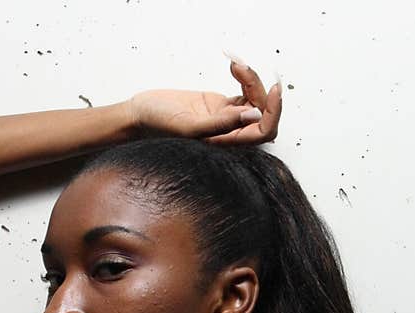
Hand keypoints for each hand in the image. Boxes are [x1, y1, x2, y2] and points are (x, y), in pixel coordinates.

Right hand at [128, 60, 281, 145]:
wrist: (141, 115)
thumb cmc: (158, 126)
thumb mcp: (189, 126)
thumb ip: (221, 125)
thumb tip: (252, 115)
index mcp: (227, 146)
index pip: (263, 132)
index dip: (273, 113)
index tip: (274, 90)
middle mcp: (231, 135)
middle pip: (263, 115)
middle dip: (259, 90)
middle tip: (241, 70)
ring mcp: (227, 120)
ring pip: (255, 100)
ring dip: (251, 79)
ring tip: (235, 65)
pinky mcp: (221, 107)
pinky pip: (245, 92)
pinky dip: (244, 77)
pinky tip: (233, 66)